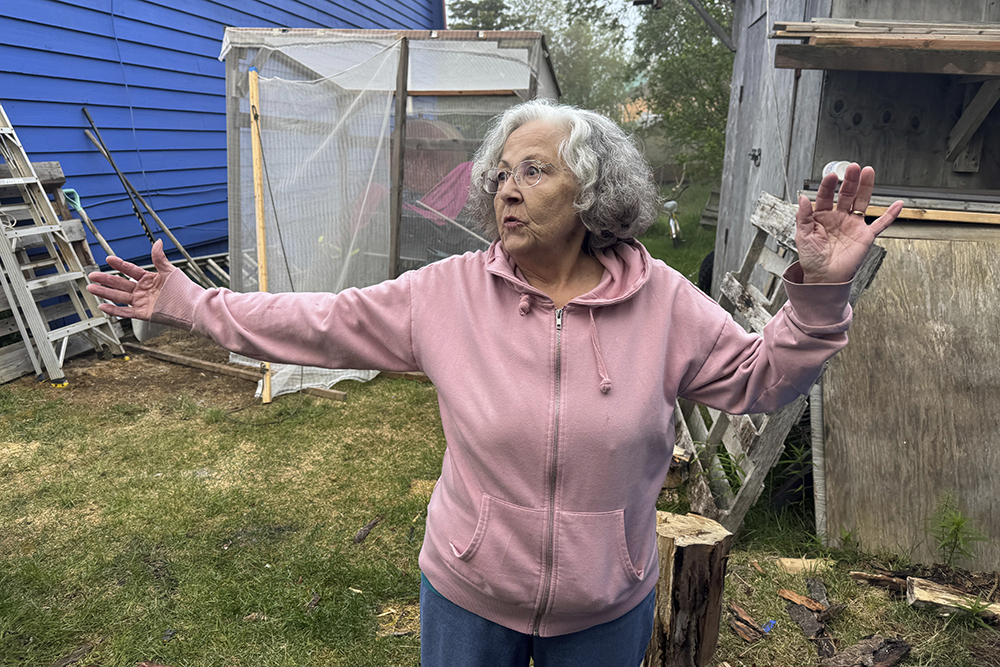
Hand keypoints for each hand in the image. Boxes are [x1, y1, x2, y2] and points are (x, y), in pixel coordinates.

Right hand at [86, 239, 175, 319]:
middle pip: (120, 284)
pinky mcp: (143, 313)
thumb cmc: (184, 289)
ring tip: (91, 288)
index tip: (108, 259)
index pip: (130, 270)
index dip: (119, 265)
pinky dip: (113, 310)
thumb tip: (158, 242)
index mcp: (149, 279)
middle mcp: (143, 291)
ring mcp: (142, 302)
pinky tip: (102, 306)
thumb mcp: (170, 271)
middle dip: (106, 279)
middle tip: (92, 275)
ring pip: (119, 297)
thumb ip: (160, 258)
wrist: (192, 307)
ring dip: (105, 293)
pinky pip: (125, 312)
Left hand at [795, 163, 903, 283]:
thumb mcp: (802, 237)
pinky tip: (898, 204)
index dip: (828, 186)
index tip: (831, 176)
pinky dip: (890, 215)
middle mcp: (839, 219)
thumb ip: (803, 217)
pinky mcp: (865, 236)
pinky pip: (881, 224)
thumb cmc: (812, 259)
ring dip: (866, 187)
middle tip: (853, 167)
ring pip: (862, 202)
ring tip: (868, 172)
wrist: (824, 278)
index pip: (825, 197)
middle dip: (850, 181)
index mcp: (822, 217)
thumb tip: (803, 198)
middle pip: (846, 195)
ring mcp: (853, 226)